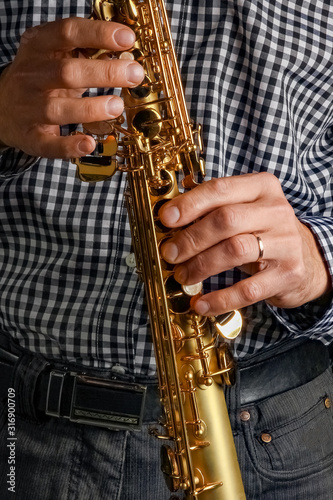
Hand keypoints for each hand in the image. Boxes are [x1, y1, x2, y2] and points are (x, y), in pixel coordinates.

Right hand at [0, 18, 143, 157]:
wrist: (2, 107)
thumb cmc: (40, 79)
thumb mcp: (54, 55)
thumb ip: (83, 50)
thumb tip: (125, 49)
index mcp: (37, 47)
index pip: (67, 32)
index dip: (98, 34)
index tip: (127, 39)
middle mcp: (30, 76)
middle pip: (67, 72)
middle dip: (104, 73)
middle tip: (134, 74)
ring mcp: (28, 108)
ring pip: (58, 109)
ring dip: (91, 108)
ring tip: (117, 106)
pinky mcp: (30, 137)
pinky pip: (49, 144)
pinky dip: (69, 146)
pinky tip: (89, 144)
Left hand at [160, 172, 331, 315]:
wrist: (307, 258)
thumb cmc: (262, 231)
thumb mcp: (245, 211)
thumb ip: (214, 209)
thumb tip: (170, 220)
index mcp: (262, 187)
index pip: (220, 189)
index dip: (189, 204)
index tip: (166, 219)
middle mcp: (277, 211)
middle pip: (225, 220)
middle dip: (191, 238)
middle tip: (170, 254)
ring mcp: (286, 242)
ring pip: (235, 250)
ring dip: (201, 265)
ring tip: (183, 276)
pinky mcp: (289, 274)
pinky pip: (248, 289)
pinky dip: (220, 299)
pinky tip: (201, 304)